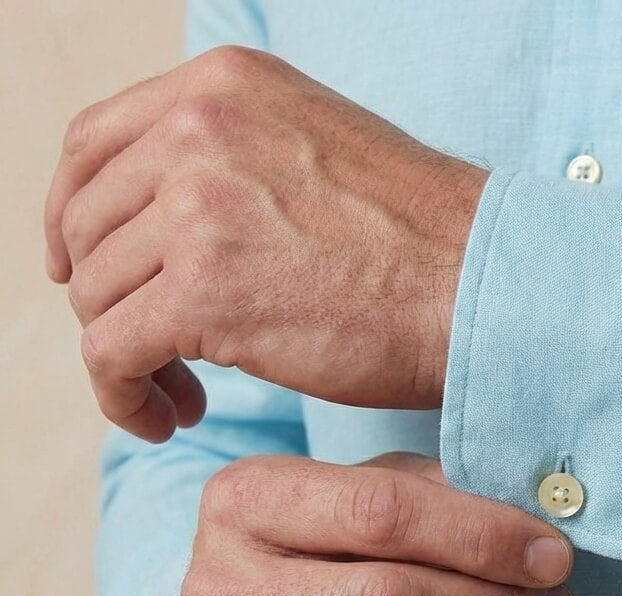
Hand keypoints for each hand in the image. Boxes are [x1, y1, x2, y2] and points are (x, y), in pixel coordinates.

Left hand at [45, 45, 487, 441]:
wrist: (485, 288)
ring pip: (97, 297)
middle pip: (89, 230)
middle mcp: (200, 130)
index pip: (92, 146)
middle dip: (107, 301)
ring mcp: (199, 207)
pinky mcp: (206, 291)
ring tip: (180, 394)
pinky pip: (111, 354)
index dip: (71, 218)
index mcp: (224, 87)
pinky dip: (122, 397)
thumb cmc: (423, 245)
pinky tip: (168, 416)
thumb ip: (235, 165)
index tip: (86, 274)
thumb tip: (168, 226)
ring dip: (125, 357)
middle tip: (155, 353)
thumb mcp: (316, 155)